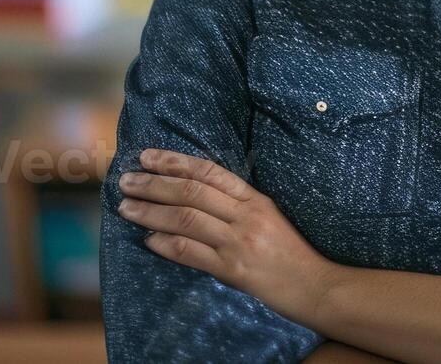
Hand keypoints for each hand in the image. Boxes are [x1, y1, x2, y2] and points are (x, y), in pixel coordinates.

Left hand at [116, 148, 335, 324]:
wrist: (314, 285)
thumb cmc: (290, 252)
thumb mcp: (269, 218)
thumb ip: (237, 206)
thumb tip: (193, 196)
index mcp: (256, 200)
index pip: (210, 172)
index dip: (176, 161)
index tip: (147, 156)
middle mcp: (246, 216)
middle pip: (192, 192)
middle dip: (154, 184)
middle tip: (126, 181)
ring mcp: (239, 242)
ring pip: (186, 219)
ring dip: (151, 212)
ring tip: (126, 207)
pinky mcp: (233, 269)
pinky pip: (191, 252)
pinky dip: (165, 243)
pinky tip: (148, 239)